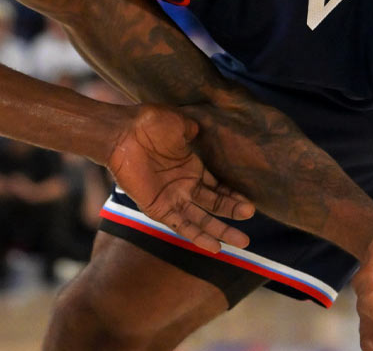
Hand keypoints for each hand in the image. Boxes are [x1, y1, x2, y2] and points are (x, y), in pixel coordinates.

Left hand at [106, 105, 254, 252]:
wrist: (122, 133)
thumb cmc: (148, 124)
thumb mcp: (178, 124)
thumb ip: (192, 130)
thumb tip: (200, 130)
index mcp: (191, 168)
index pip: (217, 187)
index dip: (233, 196)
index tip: (250, 204)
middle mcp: (184, 186)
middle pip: (213, 205)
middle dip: (232, 212)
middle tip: (250, 216)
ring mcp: (171, 199)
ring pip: (201, 220)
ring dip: (221, 230)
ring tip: (242, 241)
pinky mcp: (158, 208)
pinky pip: (181, 226)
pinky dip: (197, 237)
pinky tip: (214, 247)